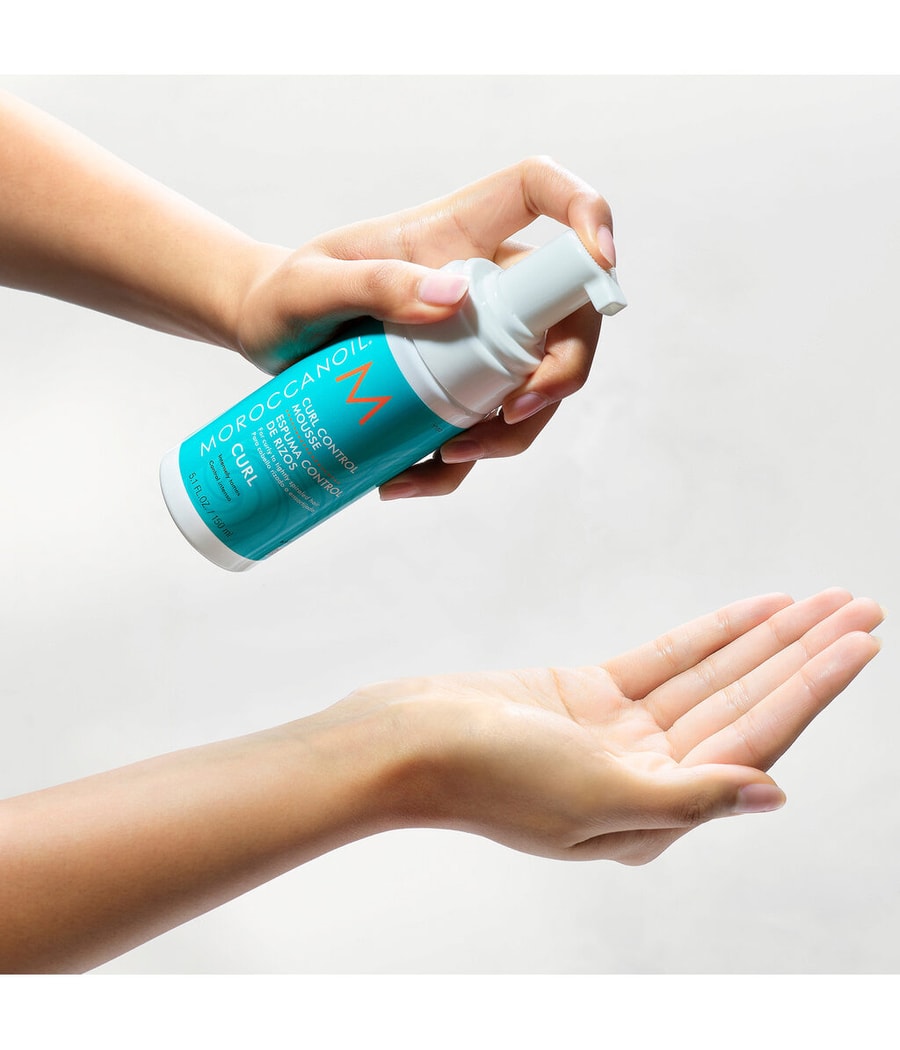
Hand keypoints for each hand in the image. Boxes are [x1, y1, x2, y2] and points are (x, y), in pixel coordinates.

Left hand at [234, 156, 615, 498]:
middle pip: (568, 313)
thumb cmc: (283, 297)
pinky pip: (484, 430)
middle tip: (513, 413)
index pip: (539, 191)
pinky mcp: (457, 389)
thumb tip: (453, 298)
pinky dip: (458, 466)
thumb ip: (373, 283)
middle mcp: (482, 283)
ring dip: (513, 433)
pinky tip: (405, 481)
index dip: (586, 209)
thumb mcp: (310, 288)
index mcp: (457, 232)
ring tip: (445, 458)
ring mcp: (476, 340)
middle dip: (564, 369)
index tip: (597, 257)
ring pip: (537, 385)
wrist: (265, 340)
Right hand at [350, 588, 881, 862]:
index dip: (811, 689)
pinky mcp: (587, 696)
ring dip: (766, 639)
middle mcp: (647, 776)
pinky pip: (665, 660)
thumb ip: (688, 796)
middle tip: (860, 608)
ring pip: (711, 676)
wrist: (401, 742)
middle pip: (744, 703)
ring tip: (820, 602)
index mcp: (655, 814)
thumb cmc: (483, 778)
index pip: (754, 741)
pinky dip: (709, 634)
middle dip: (804, 656)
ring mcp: (618, 734)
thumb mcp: (592, 797)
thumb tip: (771, 794)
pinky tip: (752, 611)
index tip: (858, 643)